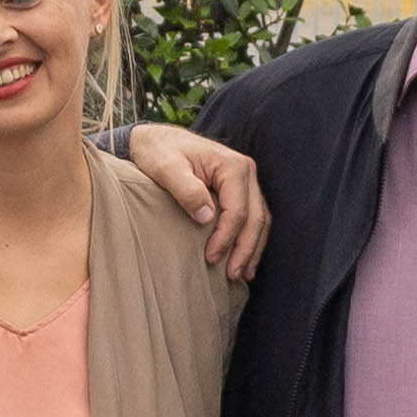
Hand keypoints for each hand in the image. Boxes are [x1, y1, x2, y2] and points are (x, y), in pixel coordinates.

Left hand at [124, 124, 272, 283]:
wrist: (156, 140)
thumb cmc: (159, 152)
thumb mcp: (166, 168)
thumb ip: (186, 190)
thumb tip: (207, 217)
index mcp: (233, 166)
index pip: (238, 210)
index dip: (226, 238)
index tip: (210, 258)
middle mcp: (246, 171)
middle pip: (256, 218)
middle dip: (246, 250)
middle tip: (232, 276)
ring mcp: (246, 181)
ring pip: (260, 220)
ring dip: (252, 248)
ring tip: (242, 274)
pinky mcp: (240, 189)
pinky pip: (253, 216)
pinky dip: (251, 238)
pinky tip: (244, 258)